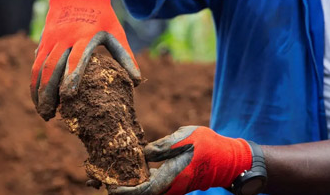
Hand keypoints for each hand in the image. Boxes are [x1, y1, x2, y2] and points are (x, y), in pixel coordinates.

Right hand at [30, 0, 140, 119]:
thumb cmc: (101, 15)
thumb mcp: (115, 31)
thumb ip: (125, 56)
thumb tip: (138, 82)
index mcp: (84, 35)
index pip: (75, 59)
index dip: (71, 78)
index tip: (68, 98)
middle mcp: (64, 37)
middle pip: (51, 68)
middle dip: (48, 93)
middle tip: (50, 116)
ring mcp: (50, 38)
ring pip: (39, 67)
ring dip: (38, 91)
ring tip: (42, 112)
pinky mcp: (43, 40)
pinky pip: (35, 63)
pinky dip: (34, 81)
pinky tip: (37, 97)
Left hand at [107, 126, 251, 194]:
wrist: (226, 158)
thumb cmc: (207, 146)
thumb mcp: (184, 139)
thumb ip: (162, 146)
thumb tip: (142, 152)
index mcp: (172, 178)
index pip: (144, 190)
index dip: (126, 191)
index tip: (110, 187)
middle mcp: (170, 187)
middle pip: (142, 192)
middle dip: (123, 187)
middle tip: (103, 179)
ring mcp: (172, 186)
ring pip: (146, 188)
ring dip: (131, 182)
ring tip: (112, 173)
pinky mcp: (173, 181)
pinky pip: (152, 183)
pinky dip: (140, 177)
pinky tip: (131, 167)